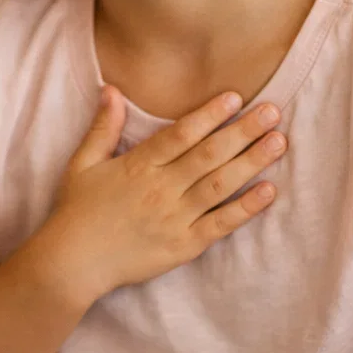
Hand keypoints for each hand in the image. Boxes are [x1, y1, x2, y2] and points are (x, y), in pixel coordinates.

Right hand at [45, 85, 284, 302]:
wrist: (72, 263)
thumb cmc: (76, 211)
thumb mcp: (83, 163)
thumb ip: (103, 127)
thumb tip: (112, 89)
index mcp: (138, 165)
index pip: (180, 135)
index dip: (209, 115)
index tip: (236, 97)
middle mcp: (160, 189)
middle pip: (208, 155)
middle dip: (243, 131)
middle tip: (273, 111)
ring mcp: (174, 219)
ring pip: (220, 185)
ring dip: (252, 162)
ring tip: (279, 142)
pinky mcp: (183, 246)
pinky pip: (220, 224)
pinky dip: (246, 209)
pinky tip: (269, 191)